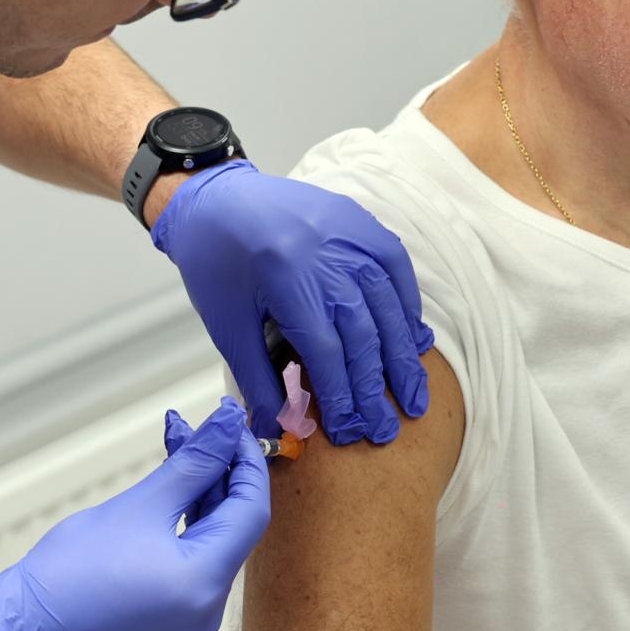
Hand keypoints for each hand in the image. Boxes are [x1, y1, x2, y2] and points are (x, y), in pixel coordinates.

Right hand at [0, 400, 268, 630]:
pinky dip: (182, 527)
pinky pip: (189, 565)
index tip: (231, 425)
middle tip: (194, 430)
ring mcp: (186, 622)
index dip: (245, 460)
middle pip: (230, 526)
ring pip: (209, 543)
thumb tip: (226, 426)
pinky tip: (169, 494)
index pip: (252, 509)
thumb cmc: (67, 576)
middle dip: (214, 472)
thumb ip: (193, 462)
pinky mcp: (166, 623)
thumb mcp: (141, 504)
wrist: (21, 630)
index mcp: (205, 585)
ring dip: (197, 495)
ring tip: (176, 450)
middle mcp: (206, 611)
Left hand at [152, 160, 434, 444]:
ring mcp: (348, 235)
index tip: (349, 432)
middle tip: (386, 429)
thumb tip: (279, 429)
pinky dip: (407, 306)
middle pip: (364, 334)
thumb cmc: (216, 263)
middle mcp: (326, 256)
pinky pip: (395, 267)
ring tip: (414, 398)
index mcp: (288, 281)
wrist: (215, 198)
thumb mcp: (228, 326)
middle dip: (376, 388)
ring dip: (403, 356)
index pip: (328, 353)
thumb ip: (258, 380)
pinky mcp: (358, 222)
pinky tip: (414, 340)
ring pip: (387, 305)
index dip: (341, 397)